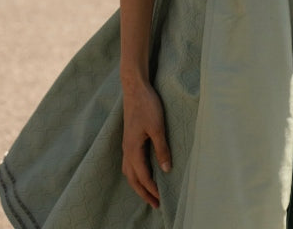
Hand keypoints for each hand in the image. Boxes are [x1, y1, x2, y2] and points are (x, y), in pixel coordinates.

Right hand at [121, 82, 171, 208]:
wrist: (134, 87)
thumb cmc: (147, 105)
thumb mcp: (157, 127)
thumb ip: (161, 148)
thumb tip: (166, 169)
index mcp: (133, 149)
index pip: (142, 176)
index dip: (151, 189)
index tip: (161, 200)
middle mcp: (127, 149)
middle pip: (132, 178)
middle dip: (143, 192)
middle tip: (155, 204)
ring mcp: (126, 143)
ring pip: (129, 171)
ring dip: (138, 183)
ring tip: (148, 191)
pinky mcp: (129, 137)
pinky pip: (129, 162)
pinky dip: (135, 172)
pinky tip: (142, 170)